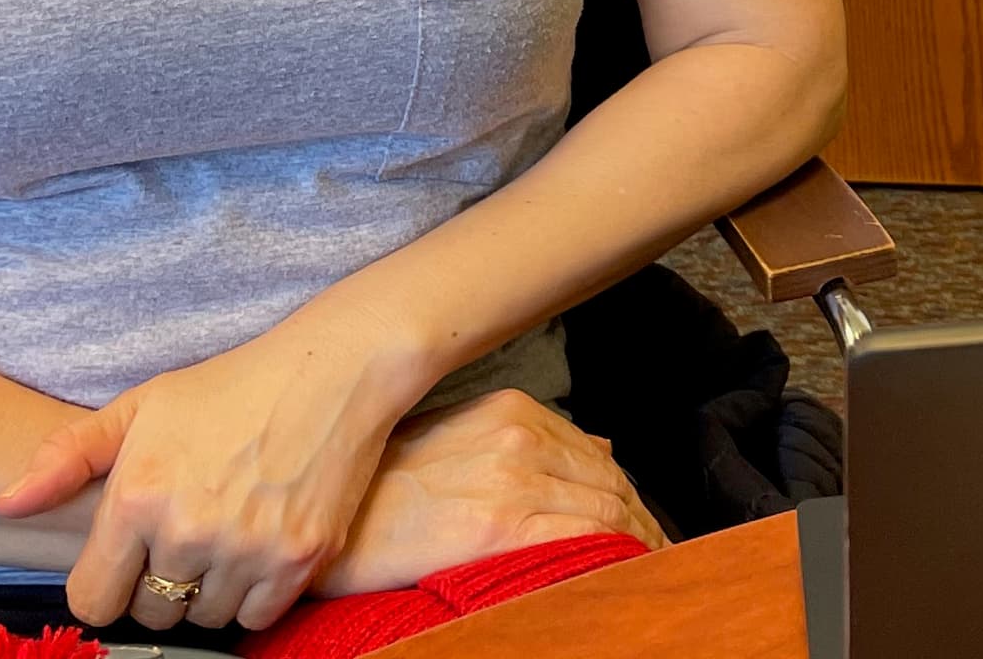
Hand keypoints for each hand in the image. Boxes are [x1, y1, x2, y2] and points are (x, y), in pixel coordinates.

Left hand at [0, 308, 426, 633]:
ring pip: (205, 618)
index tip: (128, 563)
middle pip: (151, 615)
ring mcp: (247, 548)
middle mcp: (188, 531)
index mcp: (137, 497)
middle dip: (159, 588)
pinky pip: (257, 617)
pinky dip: (254, 597)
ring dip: (208, 593)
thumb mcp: (141, 406)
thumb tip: (6, 505)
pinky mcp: (301, 558)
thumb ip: (67, 457)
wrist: (332, 371)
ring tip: (223, 544)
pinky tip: (257, 554)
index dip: (107, 586)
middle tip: (183, 545)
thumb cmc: (229, 387)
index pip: (93, 601)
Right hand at [318, 390, 666, 597]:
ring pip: (607, 509)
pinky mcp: (502, 526)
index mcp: (510, 412)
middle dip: (638, 517)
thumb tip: (600, 449)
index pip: (593, 454)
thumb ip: (526, 442)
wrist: (326, 516)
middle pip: (608, 481)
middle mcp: (519, 438)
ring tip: (649, 564)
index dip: (624, 491)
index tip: (639, 518)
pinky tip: (624, 570)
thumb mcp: (455, 439)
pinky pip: (585, 538)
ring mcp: (514, 479)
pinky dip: (615, 553)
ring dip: (636, 538)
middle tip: (656, 548)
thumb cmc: (381, 485)